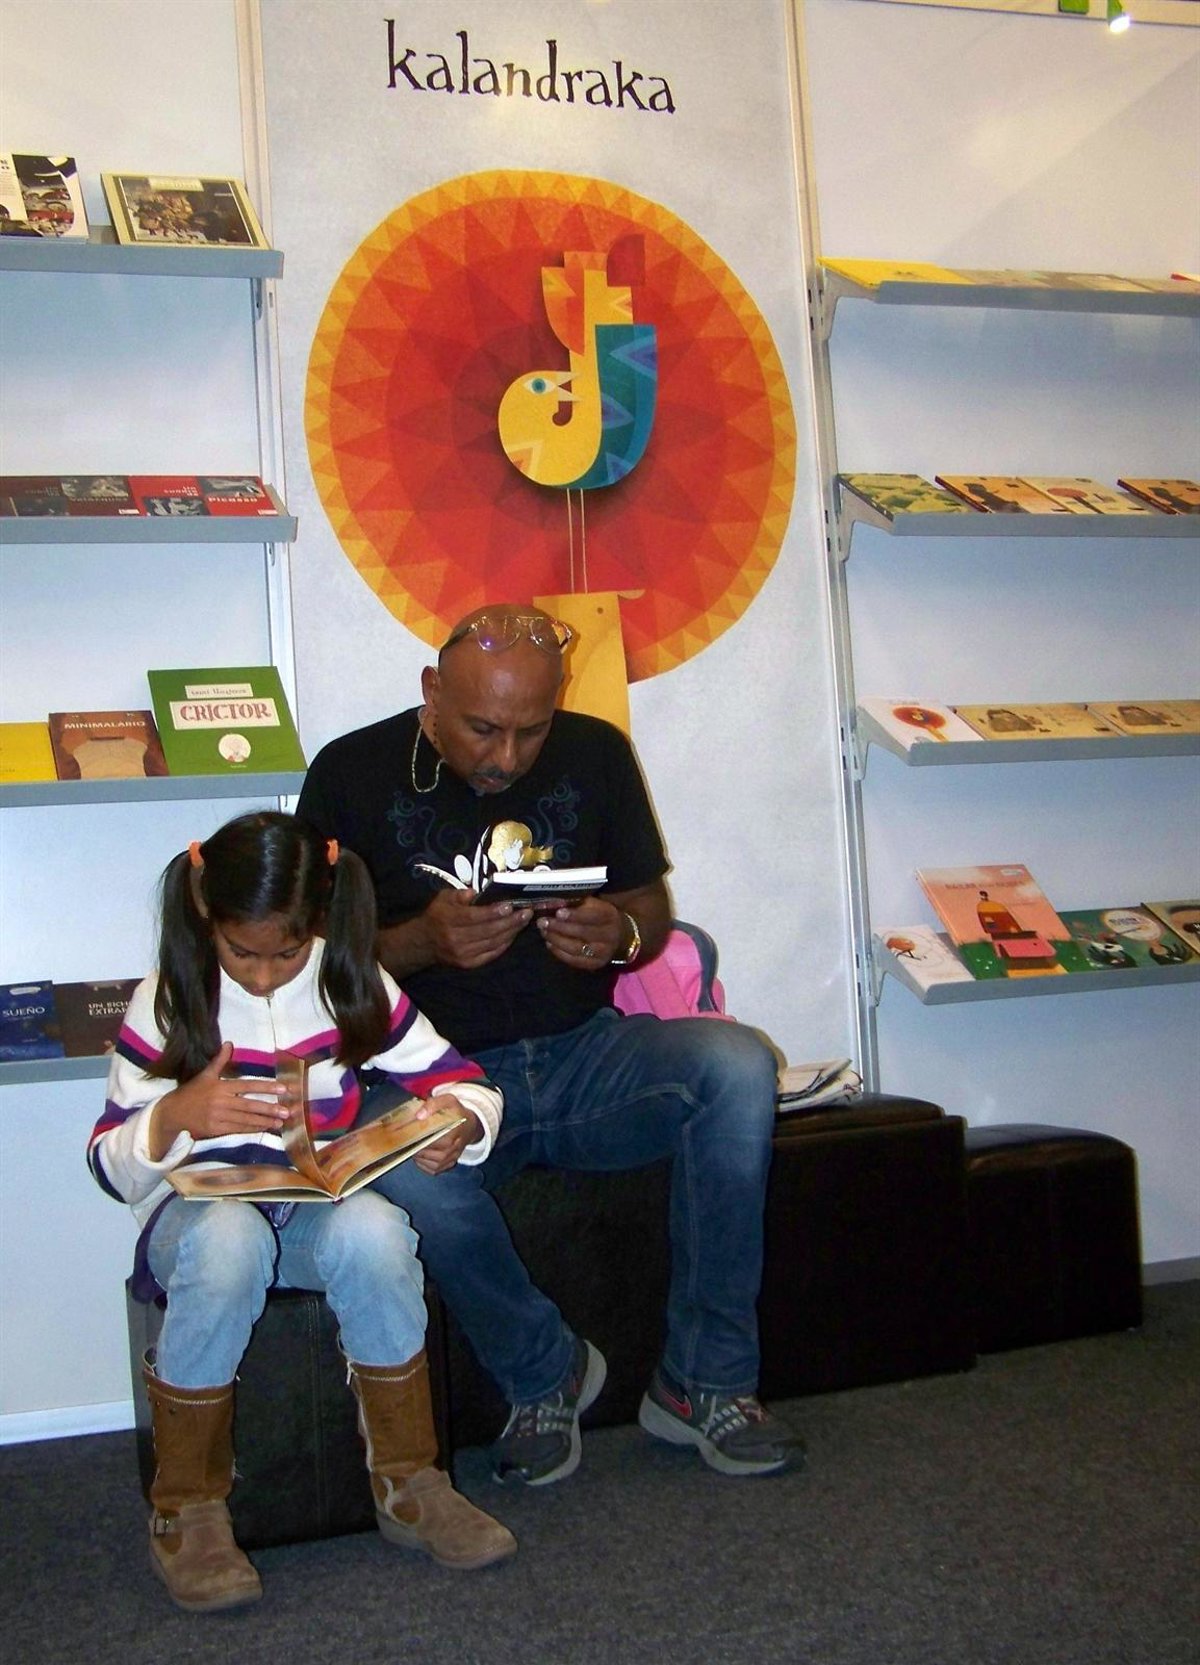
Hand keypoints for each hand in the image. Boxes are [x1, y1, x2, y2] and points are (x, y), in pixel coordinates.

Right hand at [149, 1042, 289, 1159]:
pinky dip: (251, 1128)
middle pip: (250, 1105)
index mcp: (221, 1087)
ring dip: (264, 1121)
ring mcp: (219, 1117)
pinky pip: (237, 1129)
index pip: (247, 1086)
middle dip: (269, 1108)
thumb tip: (229, 1043)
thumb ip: (220, 1060)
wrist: (173, 1113)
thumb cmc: (192, 1092)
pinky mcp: (216, 1130)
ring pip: (246, 1119)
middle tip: (287, 1110)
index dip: (266, 1087)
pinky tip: (264, 1128)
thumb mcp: (205, 1075)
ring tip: (280, 1121)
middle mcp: (221, 1102)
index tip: (282, 1089)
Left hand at [411, 1100, 483, 1174]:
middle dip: (418, 1150)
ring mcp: (453, 1158)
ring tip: (414, 1148)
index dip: (421, 1139)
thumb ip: (434, 1104)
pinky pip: (434, 1170)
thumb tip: (419, 1115)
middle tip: (409, 1143)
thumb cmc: (457, 1113)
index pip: (435, 1140)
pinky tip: (420, 1157)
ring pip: (433, 1165)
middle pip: (432, 1155)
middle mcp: (455, 1148)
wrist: (470, 1125)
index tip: (410, 1136)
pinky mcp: (449, 1164)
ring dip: (420, 1159)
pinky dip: (424, 1166)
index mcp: (454, 1131)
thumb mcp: (448, 1101)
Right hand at [422, 886, 534, 969]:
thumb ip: (459, 894)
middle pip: (488, 931)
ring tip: (524, 921)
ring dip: (511, 932)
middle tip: (526, 912)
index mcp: (448, 920)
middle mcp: (456, 939)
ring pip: (493, 943)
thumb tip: (475, 893)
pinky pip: (491, 954)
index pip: (475, 917)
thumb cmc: (438, 915)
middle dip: (510, 921)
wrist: (425, 942)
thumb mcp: (444, 898)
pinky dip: (505, 944)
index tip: (510, 906)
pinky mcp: (468, 963)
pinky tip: (513, 934)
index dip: (494, 912)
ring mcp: (463, 954)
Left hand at [537, 895, 625, 969]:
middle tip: (542, 922)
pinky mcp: (596, 964)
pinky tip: (550, 944)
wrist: (619, 934)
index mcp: (609, 916)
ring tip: (544, 932)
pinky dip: (559, 952)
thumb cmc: (600, 915)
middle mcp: (609, 935)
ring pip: (576, 948)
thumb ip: (576, 903)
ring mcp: (603, 952)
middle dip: (559, 927)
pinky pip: (574, 960)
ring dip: (556, 940)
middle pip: (582, 932)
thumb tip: (552, 902)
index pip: (592, 916)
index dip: (574, 915)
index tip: (557, 913)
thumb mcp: (594, 904)